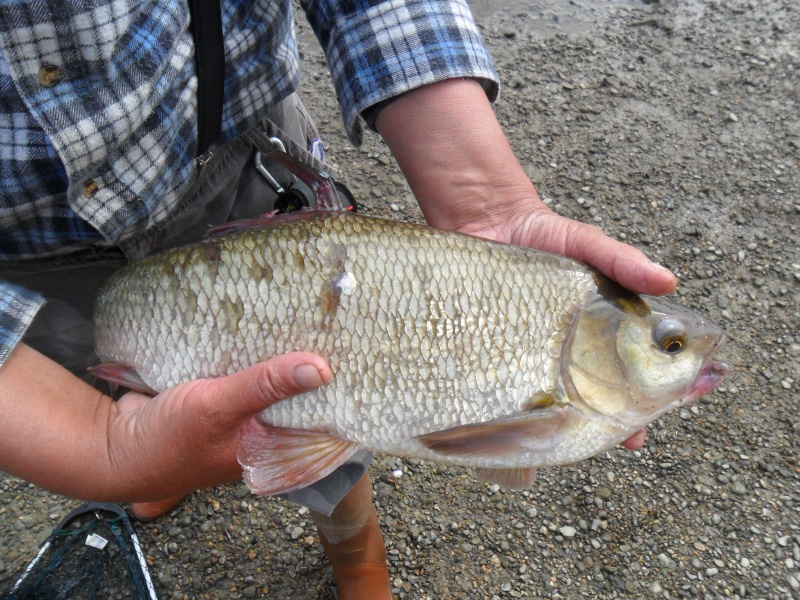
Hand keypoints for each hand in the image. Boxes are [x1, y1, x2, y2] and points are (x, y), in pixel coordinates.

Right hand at [0, 344, 329, 500]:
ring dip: (278, 356)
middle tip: (338, 327)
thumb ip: (265, 386)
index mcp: (269, 447)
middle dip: (311, 366)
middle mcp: (258, 432)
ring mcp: (238, 413)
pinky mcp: (217, 394)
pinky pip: (241, 371)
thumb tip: (321, 368)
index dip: (339, 394)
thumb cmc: (168, 440)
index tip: (361, 362)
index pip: (318, 422)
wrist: (111, 445)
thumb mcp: (220, 408)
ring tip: (310, 318)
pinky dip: (248, 353)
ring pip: (268, 380)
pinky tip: (264, 324)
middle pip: (296, 396)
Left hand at [375, 79, 669, 447]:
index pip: (639, 367)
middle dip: (619, 421)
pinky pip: (516, 395)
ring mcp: (537, 357)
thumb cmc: (542, 234)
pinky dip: (523, 422)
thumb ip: (621, 261)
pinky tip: (527, 444)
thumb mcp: (585, 244)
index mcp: (603, 328)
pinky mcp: (502, 358)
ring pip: (562, 404)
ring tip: (582, 447)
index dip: (655, 391)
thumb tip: (668, 281)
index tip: (664, 408)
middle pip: (605, 395)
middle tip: (627, 437)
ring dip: (574, 428)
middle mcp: (573, 349)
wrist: (485, 224)